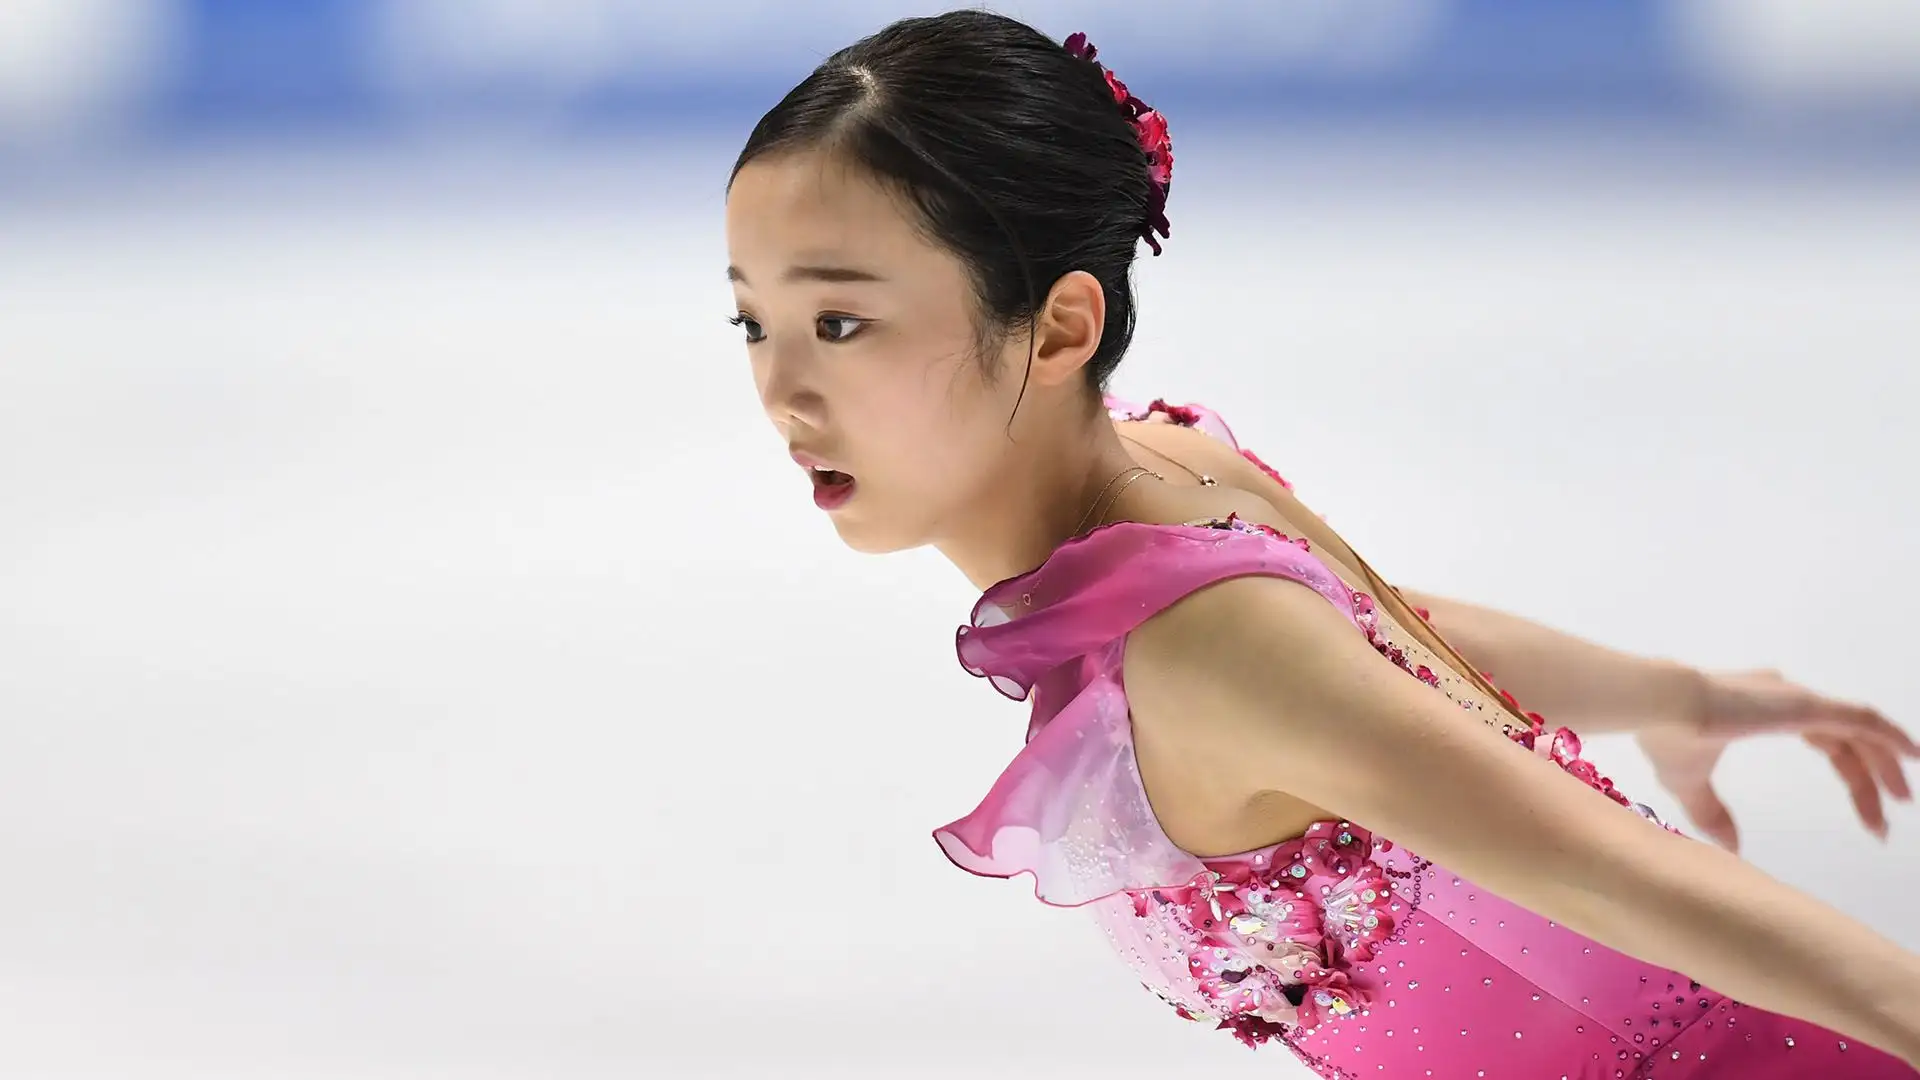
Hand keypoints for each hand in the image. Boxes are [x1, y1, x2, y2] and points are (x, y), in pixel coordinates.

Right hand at [1635, 669, 1915, 850]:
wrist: (1659, 705)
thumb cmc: (1667, 735)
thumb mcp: (1689, 783)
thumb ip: (1712, 812)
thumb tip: (1731, 846)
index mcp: (1762, 710)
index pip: (1827, 743)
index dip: (1852, 778)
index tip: (1869, 818)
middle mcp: (1786, 697)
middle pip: (1848, 739)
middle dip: (1873, 778)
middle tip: (1889, 816)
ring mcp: (1797, 698)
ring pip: (1859, 729)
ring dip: (1886, 763)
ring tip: (1904, 799)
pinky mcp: (1804, 704)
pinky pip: (1861, 718)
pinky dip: (1889, 735)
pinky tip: (1912, 756)